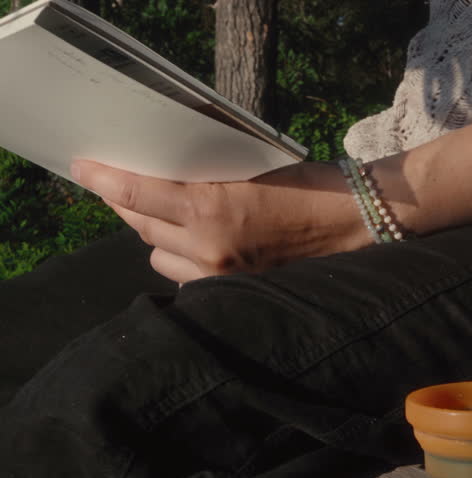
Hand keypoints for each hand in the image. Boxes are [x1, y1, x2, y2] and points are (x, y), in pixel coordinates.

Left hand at [71, 160, 370, 283]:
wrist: (350, 221)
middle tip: (123, 186)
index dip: (102, 179)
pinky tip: (196, 244)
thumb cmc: (306, 182)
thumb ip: (203, 164)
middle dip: (128, 204)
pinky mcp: (233, 290)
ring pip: (157, 254)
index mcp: (210, 206)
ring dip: (156, 235)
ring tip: (170, 218)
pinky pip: (184, 276)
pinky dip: (182, 258)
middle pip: (140, 225)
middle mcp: (207, 245)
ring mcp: (219, 273)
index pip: (135, 195)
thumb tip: (164, 155)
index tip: (83, 167)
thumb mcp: (250, 161)